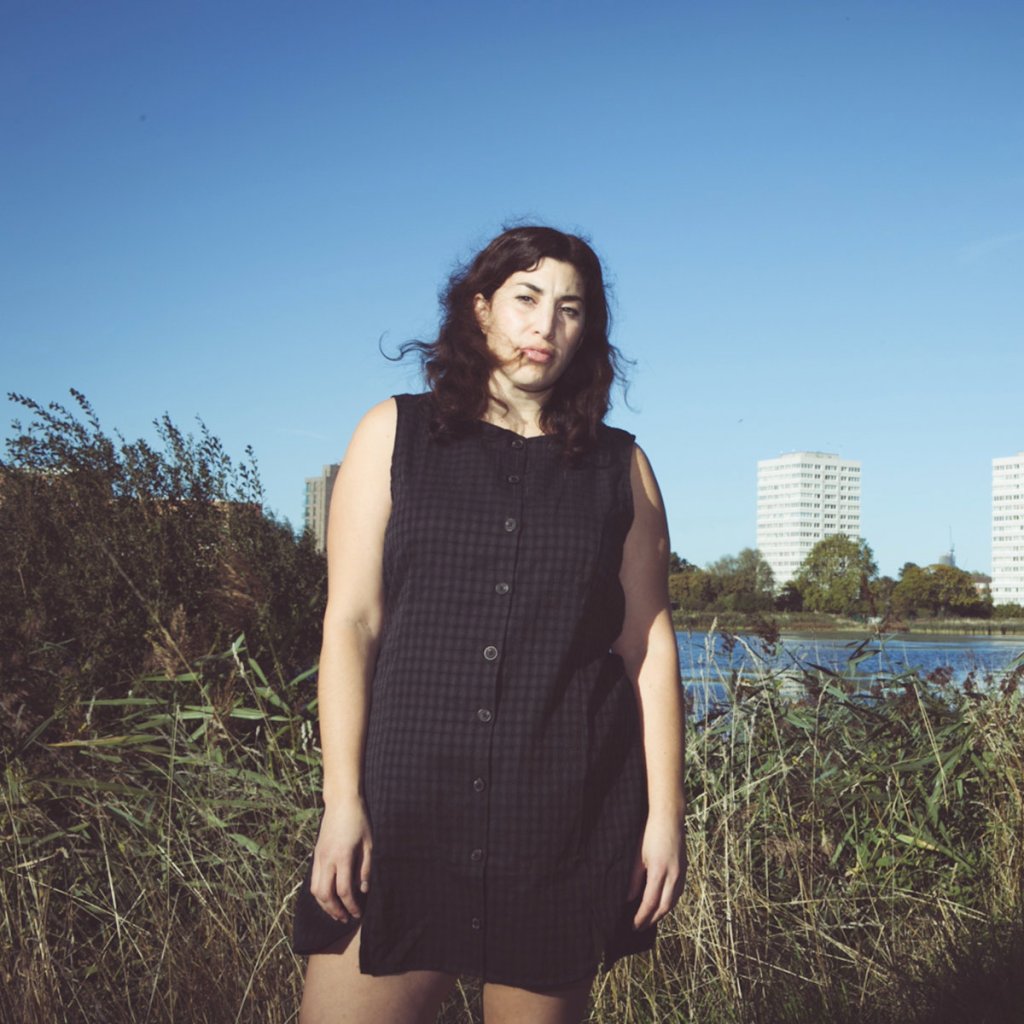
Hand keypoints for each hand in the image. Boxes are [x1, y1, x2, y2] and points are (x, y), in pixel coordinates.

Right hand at [309, 796, 372, 922]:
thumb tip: (363, 890)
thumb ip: (365, 868)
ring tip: (336, 912)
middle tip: (345, 918)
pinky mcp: (315, 854)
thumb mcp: (369, 843)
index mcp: (342, 857)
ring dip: (324, 905)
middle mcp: (327, 859)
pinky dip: (319, 893)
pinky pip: (313, 879)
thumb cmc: (359, 820)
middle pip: (325, 895)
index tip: (358, 913)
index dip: (351, 906)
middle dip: (335, 911)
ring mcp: (319, 857)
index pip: (344, 890)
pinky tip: (328, 896)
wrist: (341, 802)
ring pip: (315, 889)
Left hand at [628, 814, 686, 929]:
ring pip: (672, 902)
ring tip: (649, 919)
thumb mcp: (638, 856)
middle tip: (639, 927)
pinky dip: (669, 903)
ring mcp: (681, 874)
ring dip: (661, 913)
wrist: (669, 818)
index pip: (650, 903)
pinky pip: (677, 893)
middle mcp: (673, 876)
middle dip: (651, 920)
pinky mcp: (684, 870)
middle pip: (663, 908)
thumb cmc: (650, 834)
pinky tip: (661, 904)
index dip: (641, 917)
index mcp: (659, 872)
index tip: (633, 925)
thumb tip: (629, 899)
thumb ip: (634, 879)